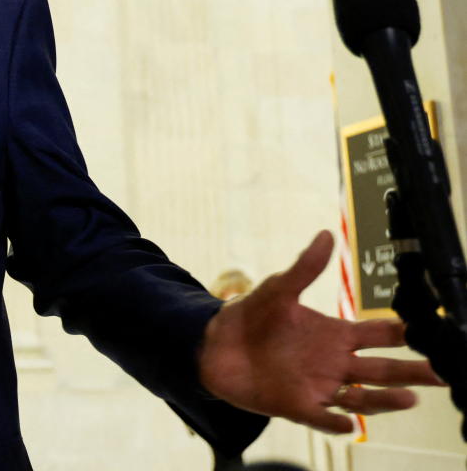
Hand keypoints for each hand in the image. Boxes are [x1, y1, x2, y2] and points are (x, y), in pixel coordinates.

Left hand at [199, 230, 443, 432]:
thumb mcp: (278, 289)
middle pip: (383, 370)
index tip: (430, 330)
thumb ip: (305, 268)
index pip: (380, 335)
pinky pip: (322, 418)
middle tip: (442, 373)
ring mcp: (318, 386)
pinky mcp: (296, 405)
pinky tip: (349, 422)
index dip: (405, 333)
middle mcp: (334, 363)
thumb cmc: (250, 316)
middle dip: (413, 372)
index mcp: (335, 335)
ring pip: (362, 397)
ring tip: (410, 398)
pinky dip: (336, 421)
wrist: (214, 345)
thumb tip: (326, 235)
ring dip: (385, 399)